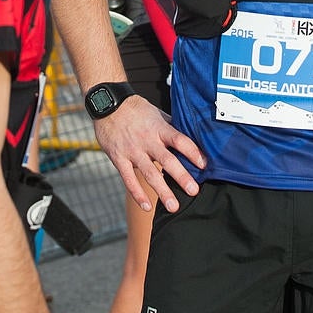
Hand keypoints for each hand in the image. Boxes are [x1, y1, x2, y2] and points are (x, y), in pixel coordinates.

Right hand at [93, 97, 204, 213]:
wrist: (108, 104)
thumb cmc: (136, 109)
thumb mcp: (157, 114)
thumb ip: (171, 128)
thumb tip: (192, 138)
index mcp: (159, 128)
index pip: (180, 140)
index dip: (192, 152)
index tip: (204, 164)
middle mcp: (147, 141)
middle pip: (167, 160)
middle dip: (181, 177)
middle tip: (193, 191)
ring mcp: (133, 151)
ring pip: (149, 174)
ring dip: (162, 191)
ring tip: (174, 207)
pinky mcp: (119, 158)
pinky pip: (128, 179)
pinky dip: (137, 194)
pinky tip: (147, 207)